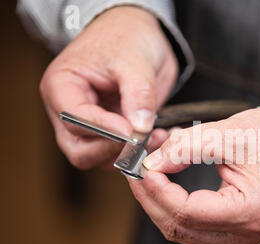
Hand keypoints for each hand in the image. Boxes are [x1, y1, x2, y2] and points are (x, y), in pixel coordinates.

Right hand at [40, 6, 176, 168]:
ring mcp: (90, 124)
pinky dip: (138, 151)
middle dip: (113, 150)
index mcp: (62, 87)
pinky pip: (120, 153)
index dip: (103, 129)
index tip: (131, 130)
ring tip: (157, 137)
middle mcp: (69, 111)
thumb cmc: (127, 37)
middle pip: (80, 150)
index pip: (74, 120)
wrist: (139, 32)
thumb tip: (139, 128)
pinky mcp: (110, 132)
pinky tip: (158, 138)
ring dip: (129, 154)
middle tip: (143, 140)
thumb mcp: (135, 61)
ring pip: (100, 157)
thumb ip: (138, 95)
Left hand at [128, 108, 259, 243]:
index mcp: (250, 212)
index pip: (188, 212)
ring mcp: (239, 237)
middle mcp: (246, 234)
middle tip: (137, 169)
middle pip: (179, 228)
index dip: (159, 191)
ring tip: (150, 172)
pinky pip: (193, 227)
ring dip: (160, 202)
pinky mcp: (233, 231)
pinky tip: (166, 182)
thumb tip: (154, 162)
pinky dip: (174, 205)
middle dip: (151, 198)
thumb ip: (189, 147)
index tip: (143, 167)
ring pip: (182, 231)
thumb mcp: (233, 134)